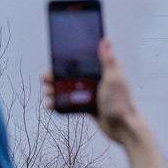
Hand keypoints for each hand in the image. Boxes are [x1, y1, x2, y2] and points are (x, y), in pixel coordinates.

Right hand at [44, 39, 166, 167]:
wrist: (122, 127)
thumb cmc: (121, 102)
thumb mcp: (113, 79)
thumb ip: (108, 60)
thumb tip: (105, 40)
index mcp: (103, 71)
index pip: (82, 61)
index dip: (68, 60)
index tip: (54, 60)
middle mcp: (96, 80)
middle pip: (72, 75)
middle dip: (57, 76)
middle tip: (45, 79)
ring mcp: (91, 93)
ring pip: (69, 89)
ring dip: (56, 90)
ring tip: (47, 93)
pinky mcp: (87, 105)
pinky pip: (70, 102)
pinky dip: (60, 103)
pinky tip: (50, 104)